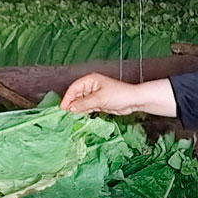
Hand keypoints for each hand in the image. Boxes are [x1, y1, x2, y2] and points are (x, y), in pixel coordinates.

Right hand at [60, 73, 177, 116]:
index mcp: (90, 80)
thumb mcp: (100, 99)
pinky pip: (87, 108)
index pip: (74, 88)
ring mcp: (94, 95)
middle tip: (65, 115)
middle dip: (71, 105)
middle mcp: (91, 86)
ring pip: (81, 103)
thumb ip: (84, 104)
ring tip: (71, 117)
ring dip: (77, 109)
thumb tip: (71, 108)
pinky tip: (79, 117)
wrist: (134, 101)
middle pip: (76, 96)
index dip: (67, 98)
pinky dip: (83, 112)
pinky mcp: (98, 103)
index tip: (62, 108)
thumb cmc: (120, 95)